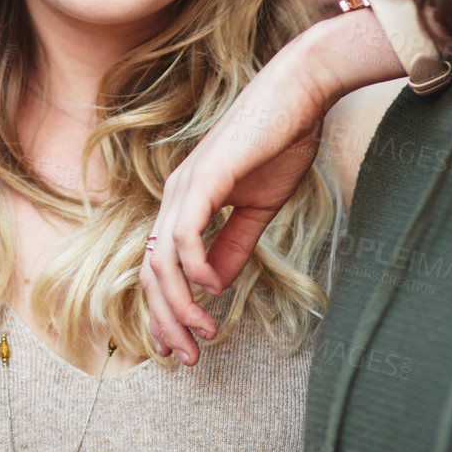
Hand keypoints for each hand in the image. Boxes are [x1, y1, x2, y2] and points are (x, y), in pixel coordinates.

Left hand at [141, 9, 403, 364]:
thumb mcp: (257, 207)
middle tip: (188, 358)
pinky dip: (194, 267)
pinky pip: (186, 232)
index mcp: (186, 202)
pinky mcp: (205, 178)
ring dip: (179, 306)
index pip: (160, 268)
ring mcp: (186, 186)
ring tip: (203, 333)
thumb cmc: (280, 141)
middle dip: (166, 322)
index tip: (181, 348)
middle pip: (151, 273)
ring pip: (162, 260)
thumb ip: (235, 244)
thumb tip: (216, 285)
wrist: (300, 93)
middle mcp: (176, 195)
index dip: (164, 312)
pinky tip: (214, 290)